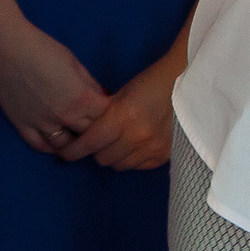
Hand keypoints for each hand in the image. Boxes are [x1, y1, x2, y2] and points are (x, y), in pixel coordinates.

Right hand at [0, 13, 110, 155]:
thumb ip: (90, 83)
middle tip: (92, 122)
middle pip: (89, 134)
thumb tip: (102, 97)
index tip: (105, 108)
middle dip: (94, 128)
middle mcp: (65, 116)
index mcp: (82, 98)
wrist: (4, 47)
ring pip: (67, 146)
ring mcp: (43, 124)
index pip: (106, 116)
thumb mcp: (74, 62)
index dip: (107, 112)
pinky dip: (51, 147)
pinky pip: (40, 146)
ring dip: (74, 142)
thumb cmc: (42, 48)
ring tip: (76, 136)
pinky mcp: (22, 126)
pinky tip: (56, 143)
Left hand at [58, 50, 183, 170]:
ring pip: (120, 165)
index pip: (89, 143)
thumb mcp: (120, 95)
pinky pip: (139, 167)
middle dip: (96, 151)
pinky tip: (134, 147)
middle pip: (103, 158)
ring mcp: (152, 149)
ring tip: (117, 144)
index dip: (73, 151)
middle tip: (98, 141)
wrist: (185, 85)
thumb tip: (84, 132)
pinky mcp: (164, 155)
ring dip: (114, 156)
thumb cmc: (149, 84)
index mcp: (121, 117)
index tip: (63, 154)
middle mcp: (136, 137)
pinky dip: (132, 159)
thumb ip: (103, 115)